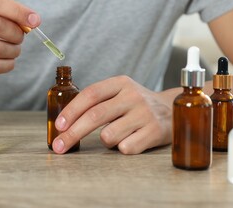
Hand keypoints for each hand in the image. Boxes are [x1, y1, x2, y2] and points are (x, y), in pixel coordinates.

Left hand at [52, 76, 173, 153]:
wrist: (172, 110)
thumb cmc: (136, 104)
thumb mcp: (119, 93)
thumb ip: (97, 101)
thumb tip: (64, 122)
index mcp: (120, 83)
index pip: (90, 94)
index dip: (71, 110)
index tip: (59, 126)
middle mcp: (133, 96)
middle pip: (95, 116)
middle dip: (73, 134)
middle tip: (59, 147)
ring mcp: (145, 114)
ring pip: (108, 136)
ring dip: (105, 141)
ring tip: (116, 135)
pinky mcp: (155, 132)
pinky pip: (125, 148)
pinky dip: (121, 148)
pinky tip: (131, 140)